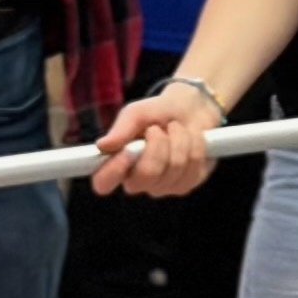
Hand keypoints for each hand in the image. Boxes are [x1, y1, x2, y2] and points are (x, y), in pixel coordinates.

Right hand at [90, 86, 216, 196]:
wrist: (191, 110)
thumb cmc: (156, 114)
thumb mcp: (136, 113)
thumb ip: (121, 128)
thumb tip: (103, 145)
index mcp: (117, 165)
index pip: (103, 183)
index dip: (113, 171)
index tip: (126, 152)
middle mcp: (138, 181)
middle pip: (146, 176)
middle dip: (157, 144)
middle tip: (157, 128)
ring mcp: (163, 186)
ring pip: (174, 167)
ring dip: (178, 138)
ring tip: (174, 128)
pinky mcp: (187, 184)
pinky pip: (193, 165)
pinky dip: (194, 143)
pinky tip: (190, 137)